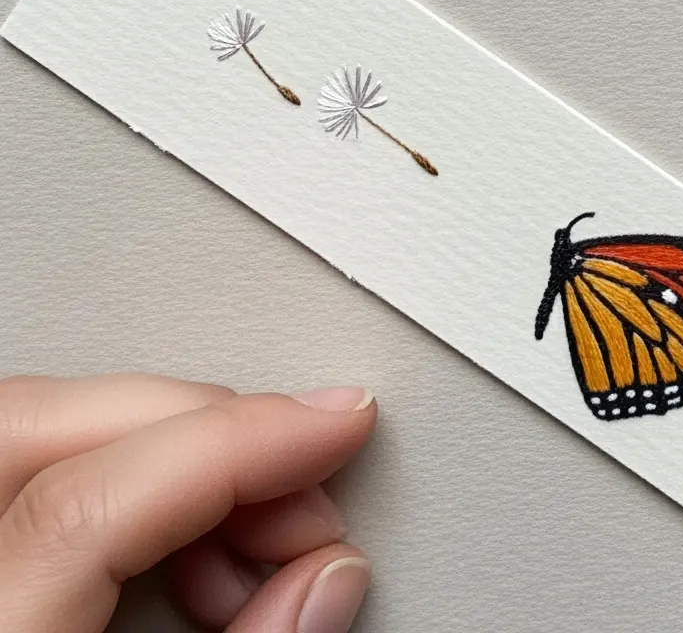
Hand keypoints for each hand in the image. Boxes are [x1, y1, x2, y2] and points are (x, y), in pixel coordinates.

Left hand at [0, 374, 375, 631]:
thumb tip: (322, 573)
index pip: (83, 507)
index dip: (229, 446)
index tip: (335, 425)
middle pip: (43, 428)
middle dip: (200, 427)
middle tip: (301, 475)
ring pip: (32, 428)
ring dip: (165, 449)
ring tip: (249, 532)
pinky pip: (20, 475)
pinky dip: (118, 478)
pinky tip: (185, 539)